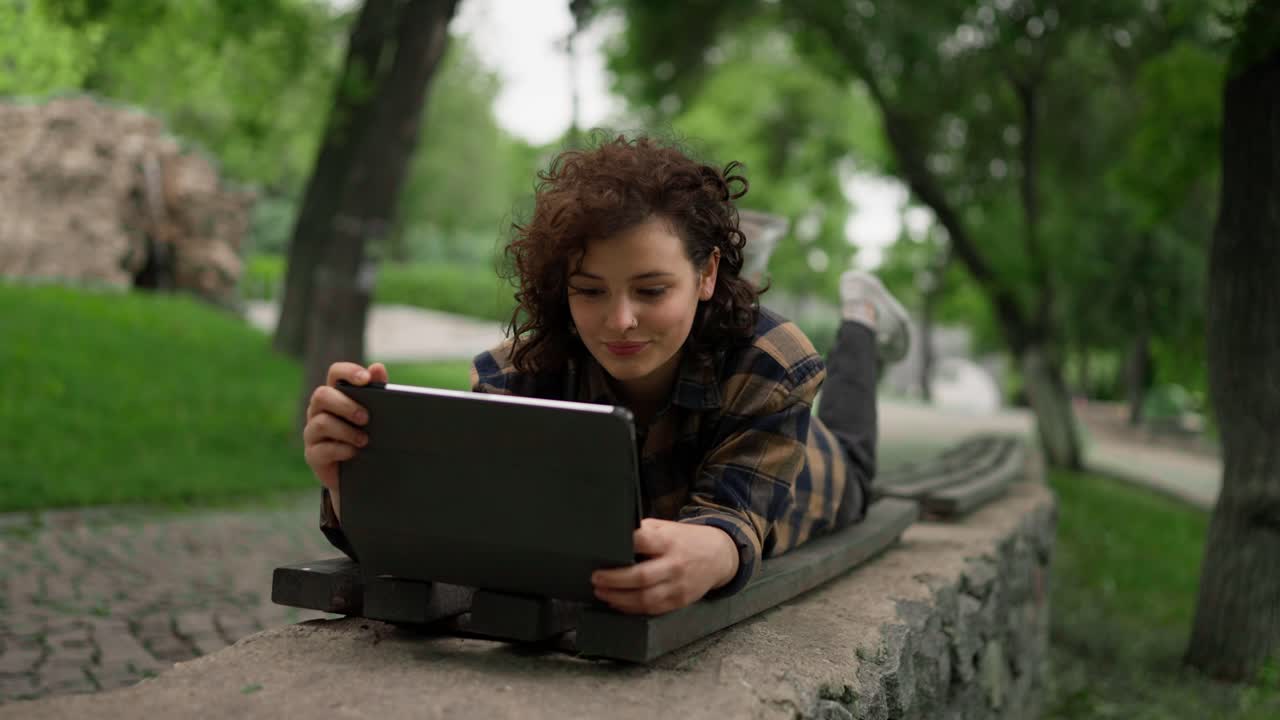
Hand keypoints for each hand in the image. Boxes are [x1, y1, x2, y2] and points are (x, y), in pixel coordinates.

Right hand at [303, 361, 387, 520]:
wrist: (361, 473)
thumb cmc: (366, 435)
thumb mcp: (375, 415)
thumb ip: (377, 392)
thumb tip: (378, 368)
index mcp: (335, 395)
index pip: (335, 373)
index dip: (348, 372)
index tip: (366, 379)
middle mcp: (318, 410)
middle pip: (322, 395)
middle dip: (345, 405)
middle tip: (366, 417)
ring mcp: (312, 432)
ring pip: (322, 422)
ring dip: (346, 430)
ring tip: (365, 440)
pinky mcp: (313, 454)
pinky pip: (322, 449)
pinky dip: (342, 449)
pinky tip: (355, 453)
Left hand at [590, 518, 739, 614]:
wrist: (719, 556)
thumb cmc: (685, 540)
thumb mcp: (667, 528)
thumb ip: (644, 532)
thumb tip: (613, 537)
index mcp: (669, 541)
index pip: (643, 541)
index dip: (622, 545)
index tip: (602, 549)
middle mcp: (674, 564)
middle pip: (640, 576)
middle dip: (614, 579)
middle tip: (595, 578)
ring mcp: (678, 586)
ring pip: (645, 598)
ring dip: (619, 598)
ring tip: (602, 593)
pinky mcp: (679, 601)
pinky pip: (652, 609)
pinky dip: (632, 608)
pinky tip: (618, 603)